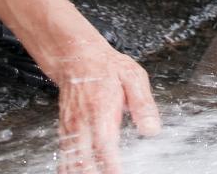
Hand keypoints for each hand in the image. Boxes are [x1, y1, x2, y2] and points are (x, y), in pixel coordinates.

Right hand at [49, 31, 160, 172]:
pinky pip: (64, 156)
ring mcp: (70, 128)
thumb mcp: (132, 76)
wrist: (77, 55)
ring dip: (82, 172)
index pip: (105, 148)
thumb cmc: (106, 67)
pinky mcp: (64, 130)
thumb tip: (152, 130)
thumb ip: (143, 104)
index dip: (111, 168)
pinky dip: (70, 168)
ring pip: (71, 162)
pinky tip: (79, 172)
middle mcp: (82, 123)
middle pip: (84, 162)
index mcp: (101, 111)